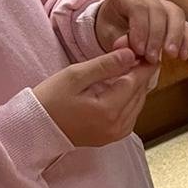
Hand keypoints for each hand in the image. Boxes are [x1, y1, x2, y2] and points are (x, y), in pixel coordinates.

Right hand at [34, 48, 158, 148]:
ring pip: (137, 104)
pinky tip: (122, 85)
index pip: (135, 83)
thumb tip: (130, 54)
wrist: (38, 127)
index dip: (144, 65)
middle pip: (139, 94)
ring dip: (136, 85)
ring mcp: (117, 134)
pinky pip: (131, 114)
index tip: (149, 51)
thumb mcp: (75, 76)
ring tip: (128, 66)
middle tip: (134, 53)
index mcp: (108, 110)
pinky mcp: (114, 136)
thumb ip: (105, 65)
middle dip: (140, 73)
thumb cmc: (51, 100)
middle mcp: (117, 126)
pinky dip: (130, 98)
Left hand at [96, 0, 187, 63]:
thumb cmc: (112, 31)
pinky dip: (187, 41)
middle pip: (158, 10)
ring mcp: (162, 4)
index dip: (140, 29)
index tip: (139, 50)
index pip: (137, 7)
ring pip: (176, 14)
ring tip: (170, 55)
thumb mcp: (109, 36)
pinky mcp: (175, 18)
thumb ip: (120, 42)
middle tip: (152, 57)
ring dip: (175, 37)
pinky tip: (182, 55)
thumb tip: (132, 49)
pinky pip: (187, 25)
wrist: (117, 31)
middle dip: (156, 36)